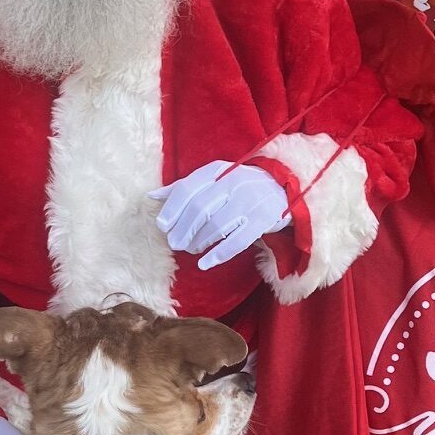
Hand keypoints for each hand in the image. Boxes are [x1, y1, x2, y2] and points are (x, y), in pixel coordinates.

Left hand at [150, 161, 290, 270]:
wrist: (283, 188)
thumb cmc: (240, 186)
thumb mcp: (214, 179)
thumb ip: (184, 187)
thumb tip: (152, 196)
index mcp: (218, 171)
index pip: (188, 188)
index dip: (172, 209)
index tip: (162, 225)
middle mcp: (234, 182)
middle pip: (200, 208)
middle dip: (183, 229)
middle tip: (174, 243)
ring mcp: (250, 201)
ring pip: (217, 225)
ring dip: (199, 241)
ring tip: (191, 249)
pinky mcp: (263, 219)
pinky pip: (238, 240)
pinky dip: (219, 254)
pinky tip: (205, 264)